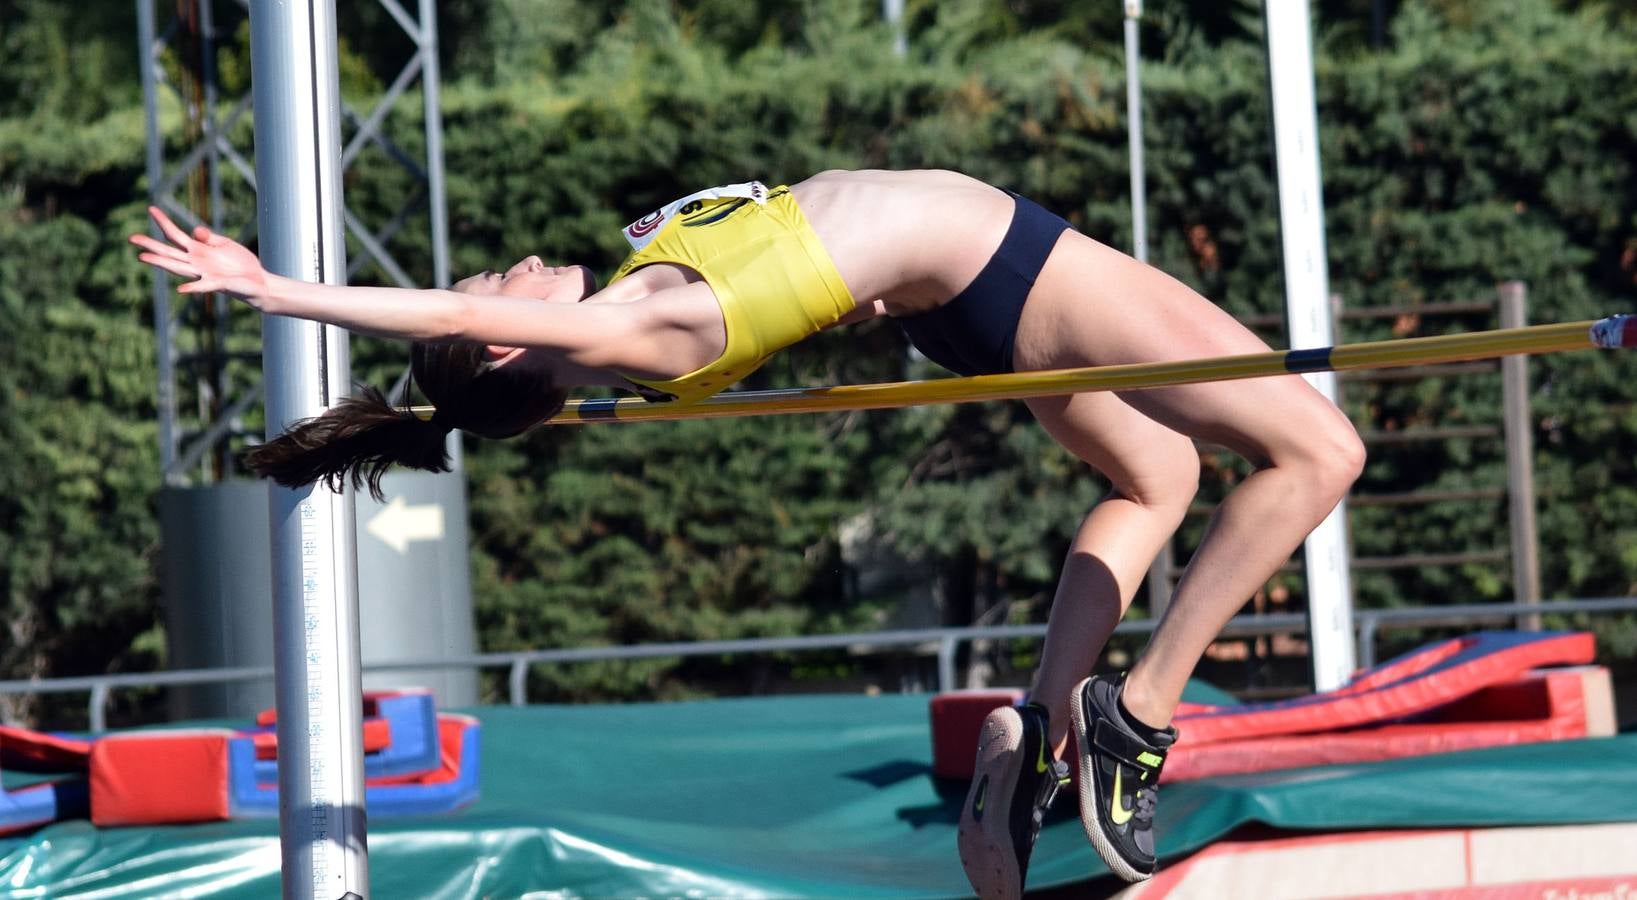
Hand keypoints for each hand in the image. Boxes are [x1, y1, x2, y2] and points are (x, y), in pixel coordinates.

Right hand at [129, 206, 269, 300]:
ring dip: (161, 263)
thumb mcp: (224, 244)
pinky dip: (193, 287)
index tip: (151, 208)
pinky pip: (203, 286)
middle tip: (131, 238)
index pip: (175, 235)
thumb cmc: (240, 264)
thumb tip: (194, 231)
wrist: (258, 282)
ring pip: (179, 268)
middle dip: (151, 245)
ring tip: (143, 257)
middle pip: (169, 252)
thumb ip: (208, 238)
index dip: (164, 222)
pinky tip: (180, 289)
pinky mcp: (218, 284)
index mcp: (197, 251)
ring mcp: (205, 274)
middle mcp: (196, 263)